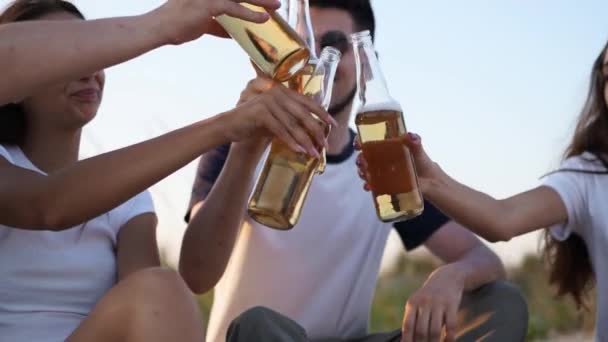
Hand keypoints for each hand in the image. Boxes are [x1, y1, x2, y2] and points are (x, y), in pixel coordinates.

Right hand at [156, 0, 280, 42]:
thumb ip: (219, 23)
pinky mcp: (208, 4)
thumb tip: (233, 33)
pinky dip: (250, 14)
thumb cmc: (178, 24)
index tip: (266, 1)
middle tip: (276, 1)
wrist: (160, 28)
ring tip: (276, 6)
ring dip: (261, 0)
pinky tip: (263, 18)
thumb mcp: (203, 21)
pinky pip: (234, 8)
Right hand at [222, 81, 336, 156]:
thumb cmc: (254, 123)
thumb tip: (314, 132)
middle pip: (303, 114)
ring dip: (305, 141)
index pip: (308, 102)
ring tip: (313, 153)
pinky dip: (290, 141)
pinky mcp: (260, 113)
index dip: (322, 113)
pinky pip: (280, 130)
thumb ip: (292, 120)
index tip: (333, 125)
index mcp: (283, 92)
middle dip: (316, 131)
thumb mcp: (277, 119)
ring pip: (293, 124)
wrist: (230, 126)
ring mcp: (269, 102)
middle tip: (325, 145)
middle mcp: (277, 93)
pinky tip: (298, 151)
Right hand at [354, 132, 440, 193]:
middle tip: (361, 162)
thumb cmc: (424, 163)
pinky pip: (373, 184)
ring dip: (362, 172)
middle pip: (366, 157)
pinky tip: (368, 187)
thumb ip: (415, 144)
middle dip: (360, 159)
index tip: (358, 145)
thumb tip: (411, 136)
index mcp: (389, 148)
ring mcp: (383, 172)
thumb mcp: (419, 152)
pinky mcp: (386, 184)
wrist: (432, 183)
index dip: (361, 142)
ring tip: (364, 175)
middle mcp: (383, 159)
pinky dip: (369, 185)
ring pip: (367, 170)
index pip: (370, 141)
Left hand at [401, 265, 463, 341]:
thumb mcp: (417, 302)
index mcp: (412, 303)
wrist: (447, 277)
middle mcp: (424, 303)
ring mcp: (438, 303)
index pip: (408, 325)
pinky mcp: (451, 305)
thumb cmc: (429, 296)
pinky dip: (449, 338)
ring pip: (435, 330)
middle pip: (421, 330)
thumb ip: (412, 318)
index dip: (407, 340)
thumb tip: (406, 340)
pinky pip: (450, 326)